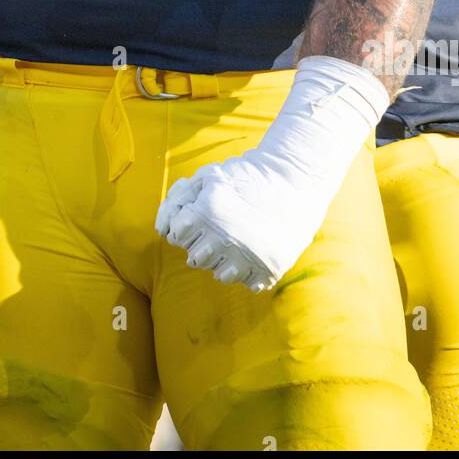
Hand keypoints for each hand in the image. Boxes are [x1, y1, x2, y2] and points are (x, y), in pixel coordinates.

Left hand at [156, 58, 389, 293]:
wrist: (295, 179)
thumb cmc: (247, 175)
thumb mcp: (209, 176)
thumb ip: (179, 199)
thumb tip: (162, 229)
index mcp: (205, 212)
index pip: (176, 235)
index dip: (188, 225)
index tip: (204, 216)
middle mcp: (223, 237)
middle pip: (194, 258)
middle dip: (203, 244)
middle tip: (222, 228)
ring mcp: (247, 257)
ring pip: (218, 275)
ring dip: (224, 259)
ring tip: (238, 240)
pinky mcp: (268, 269)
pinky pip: (246, 284)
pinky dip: (249, 271)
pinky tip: (255, 250)